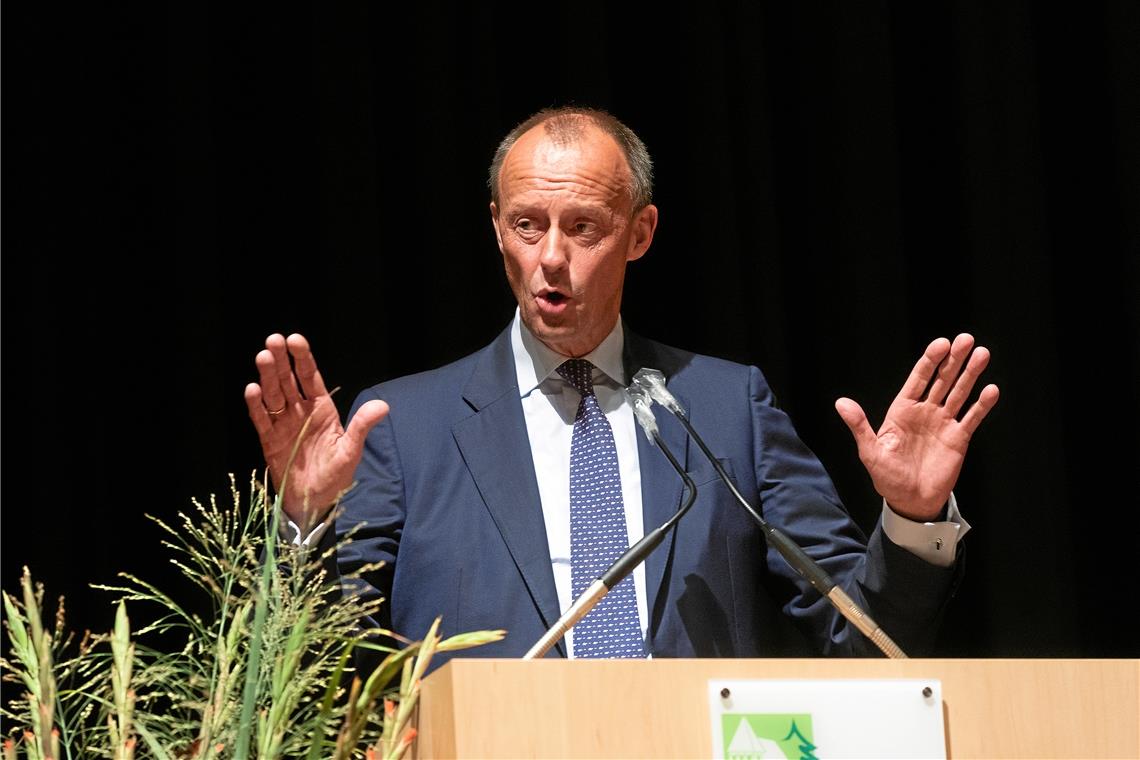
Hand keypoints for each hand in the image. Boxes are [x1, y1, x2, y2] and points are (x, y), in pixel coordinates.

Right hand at [244, 333, 388, 531]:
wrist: (314, 502)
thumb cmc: (335, 475)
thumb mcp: (351, 450)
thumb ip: (362, 426)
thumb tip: (383, 405)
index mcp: (321, 409)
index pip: (310, 377)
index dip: (303, 358)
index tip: (295, 339)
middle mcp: (300, 412)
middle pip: (288, 381)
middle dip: (281, 361)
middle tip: (273, 339)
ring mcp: (283, 425)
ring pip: (273, 395)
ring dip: (267, 377)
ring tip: (263, 356)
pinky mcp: (269, 441)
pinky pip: (261, 420)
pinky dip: (256, 406)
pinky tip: (253, 389)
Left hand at [834, 334, 998, 520]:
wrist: (910, 501)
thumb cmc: (887, 477)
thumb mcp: (870, 451)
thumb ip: (860, 426)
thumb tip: (841, 403)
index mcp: (902, 410)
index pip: (918, 379)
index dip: (930, 360)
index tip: (942, 343)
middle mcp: (924, 411)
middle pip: (942, 380)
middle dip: (954, 360)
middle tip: (967, 339)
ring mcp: (943, 423)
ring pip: (959, 393)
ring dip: (971, 374)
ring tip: (982, 354)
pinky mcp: (959, 438)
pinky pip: (972, 417)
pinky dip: (982, 404)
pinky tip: (991, 390)